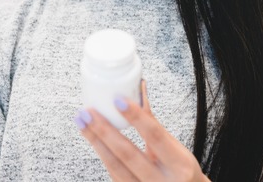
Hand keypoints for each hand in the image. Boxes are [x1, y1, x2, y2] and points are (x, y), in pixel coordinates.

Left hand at [75, 81, 211, 181]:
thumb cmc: (180, 169)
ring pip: (115, 166)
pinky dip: (102, 154)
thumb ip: (154, 123)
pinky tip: (93, 139)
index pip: (155, 136)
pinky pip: (114, 174)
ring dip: (96, 142)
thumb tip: (139, 89)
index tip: (117, 99)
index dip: (136, 117)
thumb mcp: (175, 148)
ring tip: (82, 122)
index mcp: (180, 165)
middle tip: (87, 111)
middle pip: (128, 154)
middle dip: (104, 131)